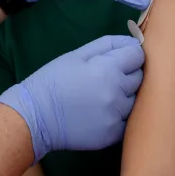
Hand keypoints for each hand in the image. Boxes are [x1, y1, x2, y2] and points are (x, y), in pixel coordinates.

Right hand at [0, 35, 144, 163]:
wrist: (35, 117)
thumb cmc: (54, 80)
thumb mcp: (77, 54)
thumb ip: (108, 44)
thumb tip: (133, 41)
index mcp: (107, 68)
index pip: (138, 56)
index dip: (130, 55)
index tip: (119, 60)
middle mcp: (116, 92)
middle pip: (139, 78)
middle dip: (128, 74)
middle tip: (107, 78)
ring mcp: (116, 116)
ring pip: (135, 100)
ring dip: (125, 96)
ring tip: (103, 97)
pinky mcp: (112, 135)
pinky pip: (127, 121)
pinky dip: (119, 116)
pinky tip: (102, 113)